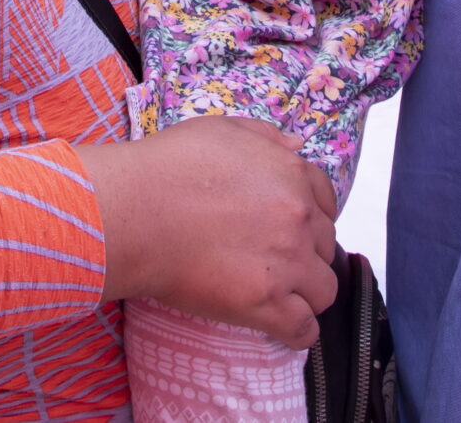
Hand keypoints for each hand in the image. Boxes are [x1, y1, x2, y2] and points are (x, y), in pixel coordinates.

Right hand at [77, 115, 338, 346]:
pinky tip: (281, 327)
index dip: (310, 217)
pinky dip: (297, 331)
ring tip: (279, 296)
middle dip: (305, 253)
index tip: (292, 229)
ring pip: (324, 290)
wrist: (135, 211)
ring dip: (306, 293)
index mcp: (291, 175)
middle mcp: (298, 218)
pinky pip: (304, 328)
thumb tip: (296, 146)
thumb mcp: (223, 129)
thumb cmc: (168, 168)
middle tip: (273, 260)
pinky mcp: (266, 303)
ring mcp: (286, 262)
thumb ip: (267, 137)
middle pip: (325, 246)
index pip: (325, 201)